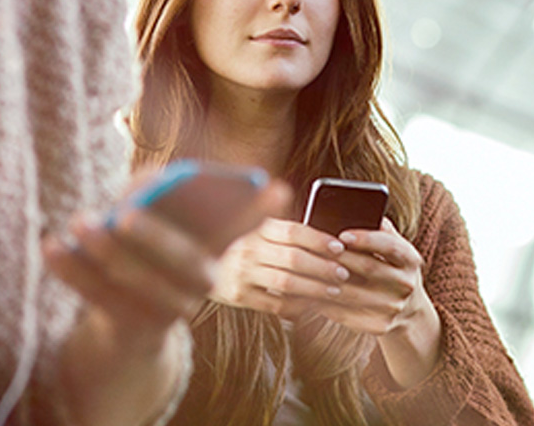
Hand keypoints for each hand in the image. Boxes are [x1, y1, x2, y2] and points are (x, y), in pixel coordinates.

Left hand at [44, 172, 290, 345]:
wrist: (132, 320)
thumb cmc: (148, 245)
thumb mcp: (157, 216)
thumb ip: (153, 192)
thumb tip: (140, 192)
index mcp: (216, 249)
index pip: (242, 227)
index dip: (260, 211)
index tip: (278, 187)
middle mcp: (201, 283)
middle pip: (184, 261)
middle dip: (155, 236)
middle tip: (123, 213)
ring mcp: (170, 310)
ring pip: (136, 281)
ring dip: (104, 251)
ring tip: (78, 222)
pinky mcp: (133, 326)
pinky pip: (99, 297)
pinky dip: (72, 271)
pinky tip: (52, 246)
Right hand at [211, 217, 356, 319]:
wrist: (190, 263)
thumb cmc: (237, 243)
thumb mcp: (253, 227)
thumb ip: (280, 228)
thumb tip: (319, 231)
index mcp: (255, 227)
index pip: (293, 231)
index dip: (319, 239)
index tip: (339, 247)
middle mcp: (247, 248)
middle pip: (294, 258)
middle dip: (323, 267)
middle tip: (343, 273)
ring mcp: (241, 273)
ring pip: (286, 282)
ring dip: (315, 288)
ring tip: (334, 290)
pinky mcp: (237, 296)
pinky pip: (274, 303)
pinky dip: (296, 306)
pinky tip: (312, 306)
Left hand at [308, 219, 430, 337]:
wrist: (407, 310)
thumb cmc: (389, 267)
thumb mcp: (393, 248)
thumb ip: (379, 229)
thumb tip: (356, 208)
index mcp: (410, 259)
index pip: (390, 245)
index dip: (366, 239)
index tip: (343, 234)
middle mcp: (406, 284)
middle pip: (370, 268)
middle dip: (340, 258)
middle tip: (314, 249)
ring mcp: (395, 307)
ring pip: (354, 294)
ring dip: (327, 282)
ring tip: (305, 270)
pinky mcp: (380, 326)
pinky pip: (348, 315)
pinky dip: (326, 304)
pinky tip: (309, 294)